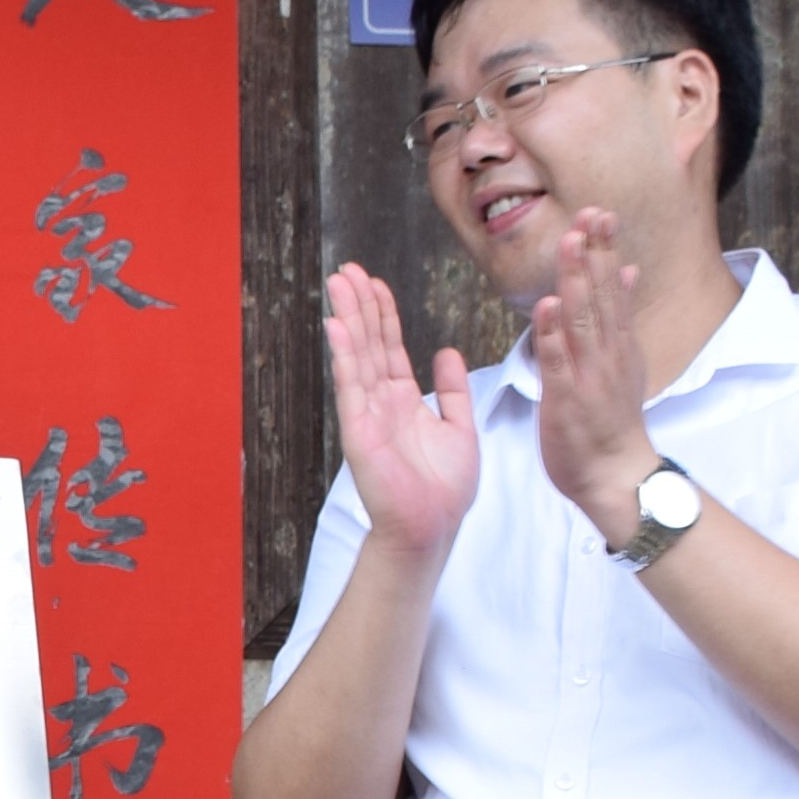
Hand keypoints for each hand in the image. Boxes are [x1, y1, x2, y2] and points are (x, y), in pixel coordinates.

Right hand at [322, 264, 481, 552]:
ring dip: (348, 318)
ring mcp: (367, 415)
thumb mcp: (461, 428)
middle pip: (368, 342)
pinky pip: (351, 386)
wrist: (433, 529)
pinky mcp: (359, 431)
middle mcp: (381, 403)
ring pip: (357, 356)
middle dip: (359, 305)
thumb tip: (447, 352)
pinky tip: (337, 326)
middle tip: (347, 269)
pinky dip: (344, 355)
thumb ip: (455, 390)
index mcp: (404, 401)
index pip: (390, 347)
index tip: (374, 282)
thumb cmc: (444, 490)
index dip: (383, 313)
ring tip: (339, 283)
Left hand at [526, 207, 663, 528]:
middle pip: (600, 295)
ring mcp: (589, 375)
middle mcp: (608, 353)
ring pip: (582, 320)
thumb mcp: (625, 360)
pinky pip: (557, 362)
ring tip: (570, 243)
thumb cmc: (612, 419)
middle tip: (588, 214)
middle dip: (593, 253)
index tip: (599, 214)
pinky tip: (547, 306)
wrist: (616, 474)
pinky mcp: (567, 399)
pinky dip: (552, 334)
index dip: (605, 250)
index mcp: (619, 343)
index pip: (612, 287)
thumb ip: (620, 315)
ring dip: (575, 281)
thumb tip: (627, 270)